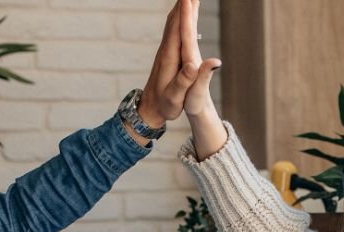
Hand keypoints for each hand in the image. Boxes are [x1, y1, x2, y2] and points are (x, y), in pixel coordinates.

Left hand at [139, 0, 208, 127]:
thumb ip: (184, 81)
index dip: (184, 13)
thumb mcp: (175, 97)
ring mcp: (166, 52)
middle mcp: (166, 51)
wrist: (150, 110)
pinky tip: (182, 16)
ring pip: (173, 24)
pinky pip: (174, 31)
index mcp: (170, 58)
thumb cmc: (164, 106)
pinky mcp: (167, 55)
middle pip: (174, 21)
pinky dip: (179, 18)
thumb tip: (193, 65)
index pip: (177, 30)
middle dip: (183, 4)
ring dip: (180, 8)